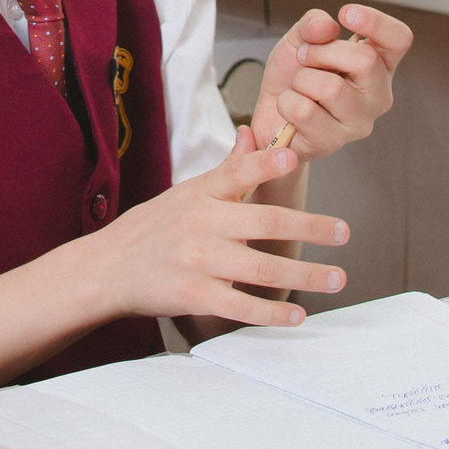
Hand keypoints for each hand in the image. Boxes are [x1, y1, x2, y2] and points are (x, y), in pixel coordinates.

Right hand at [85, 131, 348, 326]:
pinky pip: (241, 305)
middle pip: (265, 222)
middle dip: (311, 227)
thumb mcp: (187, 191)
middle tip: (343, 232)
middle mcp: (200, 223)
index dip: (264, 163)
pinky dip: (272, 313)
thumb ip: (228, 169)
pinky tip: (297, 315)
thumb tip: (255, 133)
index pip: (236, 173)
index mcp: (200, 193)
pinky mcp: (193, 295)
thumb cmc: (153, 228)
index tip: (291, 157)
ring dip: (305, 274)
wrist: (106, 269)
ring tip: (336, 277)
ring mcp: (197, 261)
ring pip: (262, 268)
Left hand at [250, 4, 412, 157]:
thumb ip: (312, 25)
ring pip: (330, 88)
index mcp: (378, 64)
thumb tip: (326, 26)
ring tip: (299, 88)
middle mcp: (378, 94)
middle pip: (364, 59)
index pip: (399, 39)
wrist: (270, 114)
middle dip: (322, 52)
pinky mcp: (335, 141)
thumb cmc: (293, 76)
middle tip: (305, 59)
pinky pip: (304, 111)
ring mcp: (359, 121)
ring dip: (301, 80)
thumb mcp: (299, 39)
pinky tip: (292, 110)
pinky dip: (287, 102)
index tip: (346, 13)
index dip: (377, 22)